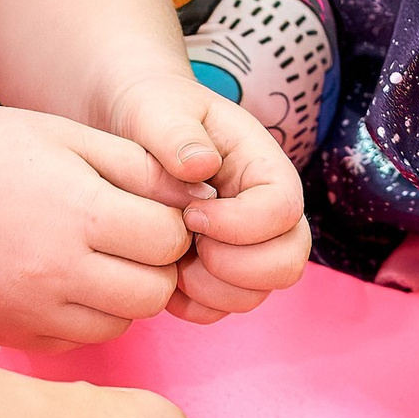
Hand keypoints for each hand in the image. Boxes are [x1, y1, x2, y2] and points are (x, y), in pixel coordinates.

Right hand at [0, 97, 192, 348]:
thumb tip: (199, 199)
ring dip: (123, 293)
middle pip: (153, 292)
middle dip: (155, 264)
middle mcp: (55, 272)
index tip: (151, 208)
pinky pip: (78, 340)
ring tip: (91, 254)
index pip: (170, 240)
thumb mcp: (67, 136)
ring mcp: (30, 312)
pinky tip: (58, 278)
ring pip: (121, 322)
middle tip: (129, 236)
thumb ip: (139, 168)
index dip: (172, 223)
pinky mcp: (11, 336)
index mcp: (77, 212)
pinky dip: (84, 315)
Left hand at [107, 72, 310, 323]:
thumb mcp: (159, 108)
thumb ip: (177, 132)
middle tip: (187, 242)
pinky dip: (191, 304)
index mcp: (263, 166)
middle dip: (235, 266)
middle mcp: (266, 212)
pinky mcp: (220, 272)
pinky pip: (221, 309)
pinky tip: (162, 274)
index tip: (190, 213)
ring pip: (257, 293)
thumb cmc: (152, 111)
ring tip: (170, 257)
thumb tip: (201, 165)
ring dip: (211, 288)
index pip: (283, 210)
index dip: (239, 223)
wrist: (130, 128)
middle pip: (288, 262)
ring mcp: (247, 246)